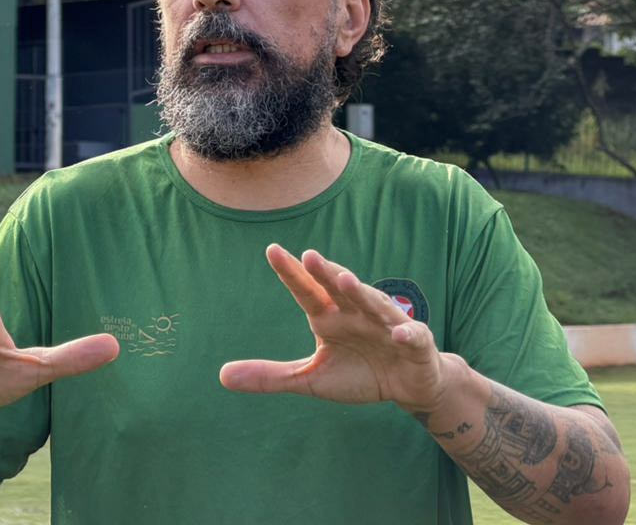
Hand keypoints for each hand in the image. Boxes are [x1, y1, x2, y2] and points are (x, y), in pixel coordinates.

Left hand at [220, 245, 446, 411]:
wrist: (408, 386)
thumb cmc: (359, 374)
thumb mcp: (310, 380)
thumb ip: (270, 376)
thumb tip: (221, 376)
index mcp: (330, 318)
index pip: (307, 291)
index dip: (291, 273)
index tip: (271, 250)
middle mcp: (356, 314)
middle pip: (339, 289)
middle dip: (326, 273)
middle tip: (309, 257)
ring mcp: (387, 326)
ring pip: (374, 304)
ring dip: (361, 293)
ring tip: (345, 280)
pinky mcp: (415, 343)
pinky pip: (411, 335)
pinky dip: (406, 333)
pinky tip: (398, 332)